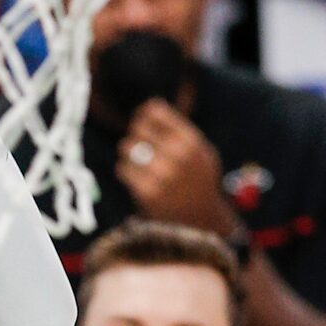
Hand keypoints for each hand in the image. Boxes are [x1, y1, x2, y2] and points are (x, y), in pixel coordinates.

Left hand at [116, 100, 232, 232]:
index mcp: (191, 141)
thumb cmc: (199, 183)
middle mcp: (178, 155)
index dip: (144, 115)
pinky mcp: (147, 191)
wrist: (202, 221)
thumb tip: (150, 105)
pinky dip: (126, 171)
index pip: (155, 112)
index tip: (141, 120)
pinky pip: (123, 169)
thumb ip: (179, 130)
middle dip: (136, 136)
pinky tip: (137, 178)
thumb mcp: (201, 152)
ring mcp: (162, 173)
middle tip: (140, 146)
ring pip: (128, 147)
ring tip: (138, 162)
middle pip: (138, 128)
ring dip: (129, 153)